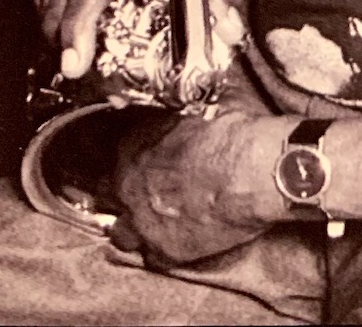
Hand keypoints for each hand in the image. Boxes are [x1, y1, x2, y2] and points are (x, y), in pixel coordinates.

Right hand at [32, 0, 245, 77]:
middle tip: (101, 82)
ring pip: (47, 9)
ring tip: (95, 59)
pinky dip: (57, 24)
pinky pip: (42, 1)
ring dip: (64, 42)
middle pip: (63, 3)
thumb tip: (229, 31)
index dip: (83, 21)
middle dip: (74, 50)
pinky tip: (81, 31)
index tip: (77, 60)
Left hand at [110, 91, 295, 263]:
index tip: (149, 156)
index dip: (135, 154)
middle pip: (108, 190)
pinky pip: (150, 255)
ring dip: (133, 224)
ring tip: (154, 219)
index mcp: (135, 144)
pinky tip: (177, 238)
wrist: (253, 172)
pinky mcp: (165, 251)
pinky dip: (160, 248)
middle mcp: (129, 184)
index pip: (118, 150)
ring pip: (120, 230)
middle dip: (125, 189)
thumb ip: (182, 117)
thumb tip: (190, 107)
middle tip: (148, 188)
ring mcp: (143, 221)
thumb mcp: (203, 108)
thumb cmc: (233, 134)